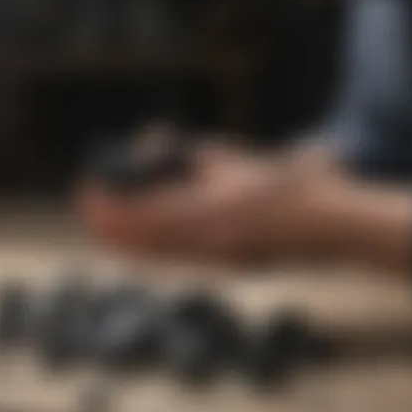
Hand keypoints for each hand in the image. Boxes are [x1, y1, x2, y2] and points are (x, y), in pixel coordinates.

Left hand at [80, 141, 355, 264]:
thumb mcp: (234, 161)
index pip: (145, 213)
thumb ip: (190, 156)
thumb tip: (148, 147)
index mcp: (210, 211)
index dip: (112, 204)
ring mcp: (211, 258)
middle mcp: (206, 242)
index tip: (90, 186)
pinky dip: (144, 247)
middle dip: (108, 222)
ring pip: (152, 253)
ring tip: (100, 219)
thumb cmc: (284, 184)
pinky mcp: (217, 264)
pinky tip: (133, 237)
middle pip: (141, 240)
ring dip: (122, 236)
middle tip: (86, 200)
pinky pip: (170, 259)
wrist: (325, 225)